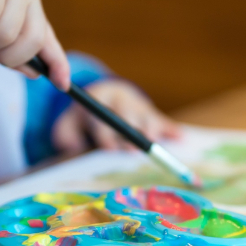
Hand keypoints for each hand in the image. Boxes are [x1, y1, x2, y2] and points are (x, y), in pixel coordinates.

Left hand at [52, 79, 180, 153]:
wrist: (106, 95)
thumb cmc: (86, 118)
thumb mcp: (69, 123)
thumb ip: (65, 134)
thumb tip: (71, 146)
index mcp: (99, 100)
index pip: (102, 117)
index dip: (104, 133)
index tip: (107, 147)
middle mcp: (120, 101)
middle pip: (127, 116)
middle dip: (129, 133)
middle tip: (131, 149)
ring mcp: (138, 107)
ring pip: (146, 117)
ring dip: (151, 130)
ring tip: (153, 142)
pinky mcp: (152, 114)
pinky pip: (163, 121)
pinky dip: (172, 130)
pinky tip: (180, 138)